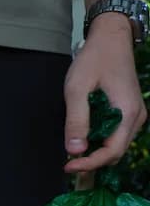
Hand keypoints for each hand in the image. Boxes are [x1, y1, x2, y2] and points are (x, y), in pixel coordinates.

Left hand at [63, 14, 146, 172]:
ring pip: (118, 145)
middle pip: (116, 152)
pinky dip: (101, 142)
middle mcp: (137, 116)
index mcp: (127, 112)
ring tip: (74, 152)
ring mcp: (136, 114)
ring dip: (97, 153)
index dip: (90, 164)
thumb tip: (75, 150)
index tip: (68, 166)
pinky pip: (118, 135)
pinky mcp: (130, 111)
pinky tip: (85, 138)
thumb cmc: (94, 59)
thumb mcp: (77, 89)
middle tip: (68, 162)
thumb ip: (76, 120)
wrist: (111, 38)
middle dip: (93, 161)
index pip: (112, 152)